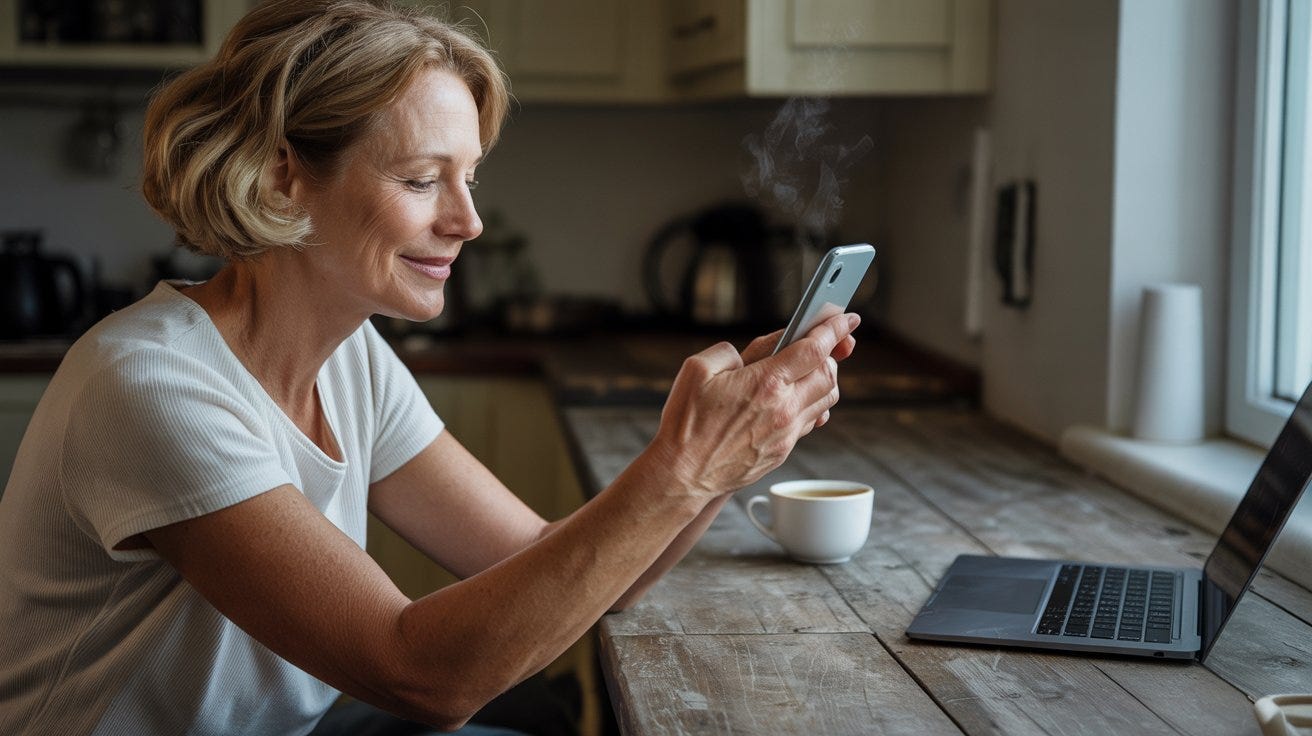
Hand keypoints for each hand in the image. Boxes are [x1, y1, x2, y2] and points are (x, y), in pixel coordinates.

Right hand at [650, 312, 860, 499]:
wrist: (683, 475)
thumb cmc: (686, 423)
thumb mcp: (698, 370)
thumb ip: (729, 351)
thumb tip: (751, 354)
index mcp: (765, 382)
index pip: (815, 349)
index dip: (834, 329)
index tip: (847, 319)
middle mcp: (783, 408)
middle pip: (829, 374)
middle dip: (831, 354)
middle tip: (825, 344)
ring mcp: (786, 433)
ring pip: (827, 400)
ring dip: (825, 380)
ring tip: (810, 369)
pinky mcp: (782, 451)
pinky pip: (810, 422)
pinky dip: (812, 405)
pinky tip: (797, 399)